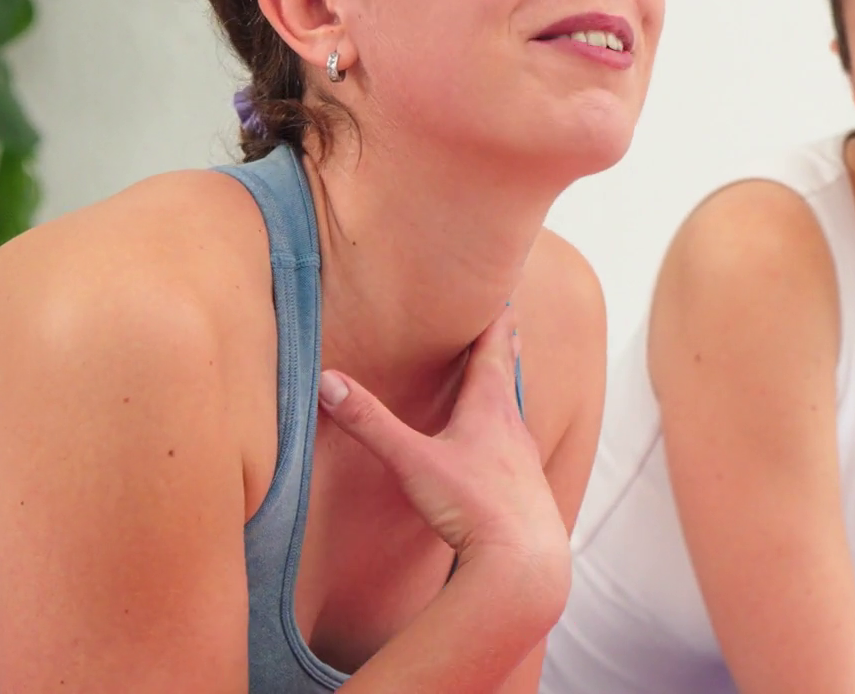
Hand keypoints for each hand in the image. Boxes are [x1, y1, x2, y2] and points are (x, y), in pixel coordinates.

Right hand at [316, 306, 568, 600]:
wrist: (523, 563)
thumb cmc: (473, 506)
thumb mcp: (412, 461)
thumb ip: (370, 423)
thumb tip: (327, 381)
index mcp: (489, 407)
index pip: (492, 349)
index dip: (495, 319)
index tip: (501, 293)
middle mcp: (513, 426)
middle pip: (508, 375)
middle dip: (504, 346)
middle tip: (509, 321)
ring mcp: (524, 460)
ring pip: (514, 413)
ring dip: (506, 391)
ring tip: (502, 380)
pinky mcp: (527, 492)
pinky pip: (516, 452)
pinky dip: (506, 436)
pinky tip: (501, 454)